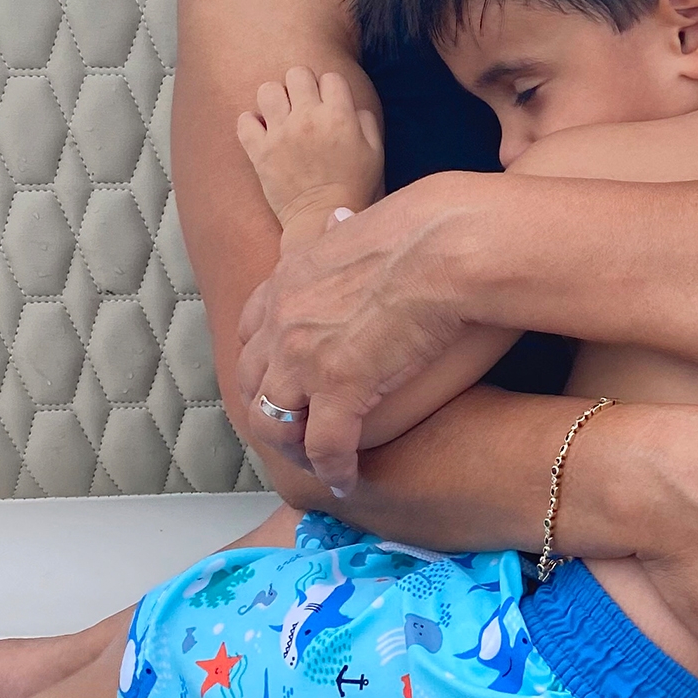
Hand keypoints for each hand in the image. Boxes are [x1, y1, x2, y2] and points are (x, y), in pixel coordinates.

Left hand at [235, 173, 475, 491]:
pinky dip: (334, 468)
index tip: (281, 378)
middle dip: (268, 408)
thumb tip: (339, 218)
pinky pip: (325, 446)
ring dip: (291, 447)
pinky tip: (348, 478)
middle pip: (252, 381)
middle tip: (293, 429)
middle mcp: (284, 321)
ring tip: (314, 462)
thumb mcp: (360, 221)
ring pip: (273, 422)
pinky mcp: (341, 390)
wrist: (447, 243)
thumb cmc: (423, 228)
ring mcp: (306, 358)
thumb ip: (341, 230)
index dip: (262, 362)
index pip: (251, 331)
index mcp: (288, 280)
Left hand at [236, 66, 382, 235]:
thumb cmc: (354, 186)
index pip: (330, 77)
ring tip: (281, 113)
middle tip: (304, 104)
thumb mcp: (376, 152)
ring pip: (267, 89)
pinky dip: (251, 122)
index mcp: (339, 116)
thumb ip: (366, 121)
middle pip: (297, 73)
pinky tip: (262, 131)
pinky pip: (244, 120)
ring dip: (275, 98)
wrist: (323, 219)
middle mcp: (308, 119)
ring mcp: (280, 133)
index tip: (330, 104)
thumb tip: (351, 106)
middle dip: (302, 85)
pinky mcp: (259, 151)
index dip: (331, 89)